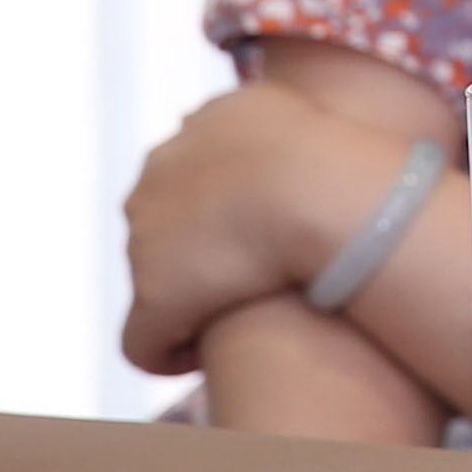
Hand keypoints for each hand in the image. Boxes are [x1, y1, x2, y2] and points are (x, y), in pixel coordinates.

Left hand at [121, 78, 390, 375]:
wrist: (315, 188)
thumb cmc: (326, 153)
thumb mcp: (291, 112)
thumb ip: (276, 124)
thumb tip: (291, 141)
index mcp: (185, 141)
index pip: (181, 179)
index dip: (216, 213)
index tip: (254, 236)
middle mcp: (151, 187)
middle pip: (158, 229)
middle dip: (193, 255)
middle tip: (246, 280)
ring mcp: (144, 246)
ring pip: (154, 284)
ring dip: (188, 302)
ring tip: (233, 322)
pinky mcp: (153, 303)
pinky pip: (146, 341)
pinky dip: (168, 352)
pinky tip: (203, 359)